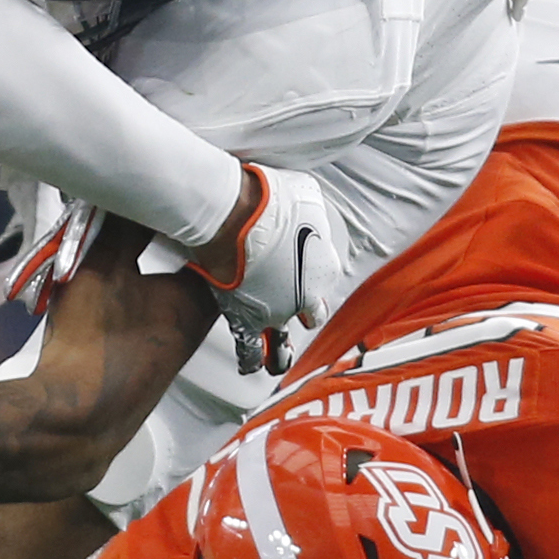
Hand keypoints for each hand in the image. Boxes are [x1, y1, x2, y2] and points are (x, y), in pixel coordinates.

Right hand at [185, 164, 342, 374]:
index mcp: (323, 271)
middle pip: (311, 316)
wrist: (232, 215)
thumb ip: (309, 212)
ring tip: (277, 358)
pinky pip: (249, 351)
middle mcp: (304, 299)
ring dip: (282, 353)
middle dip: (305, 315)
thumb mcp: (306, 194)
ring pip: (284, 347)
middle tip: (296, 311)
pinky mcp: (243, 319)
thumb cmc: (267, 200)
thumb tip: (305, 209)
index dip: (314, 280)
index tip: (304, 274)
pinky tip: (249, 364)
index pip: (325, 282)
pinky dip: (250, 360)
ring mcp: (274, 313)